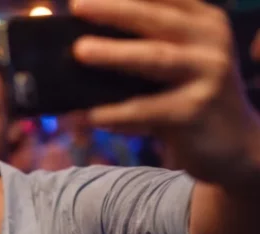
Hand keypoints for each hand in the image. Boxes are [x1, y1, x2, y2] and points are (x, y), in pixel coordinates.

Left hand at [70, 0, 259, 186]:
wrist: (232, 143)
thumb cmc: (189, 95)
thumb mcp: (178, 60)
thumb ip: (145, 43)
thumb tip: (81, 42)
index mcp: (202, 20)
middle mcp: (209, 40)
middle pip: (156, 19)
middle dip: (115, 10)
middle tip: (78, 6)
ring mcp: (207, 73)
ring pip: (154, 58)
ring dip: (114, 53)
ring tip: (80, 51)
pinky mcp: (195, 110)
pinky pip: (146, 109)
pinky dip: (115, 112)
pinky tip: (89, 115)